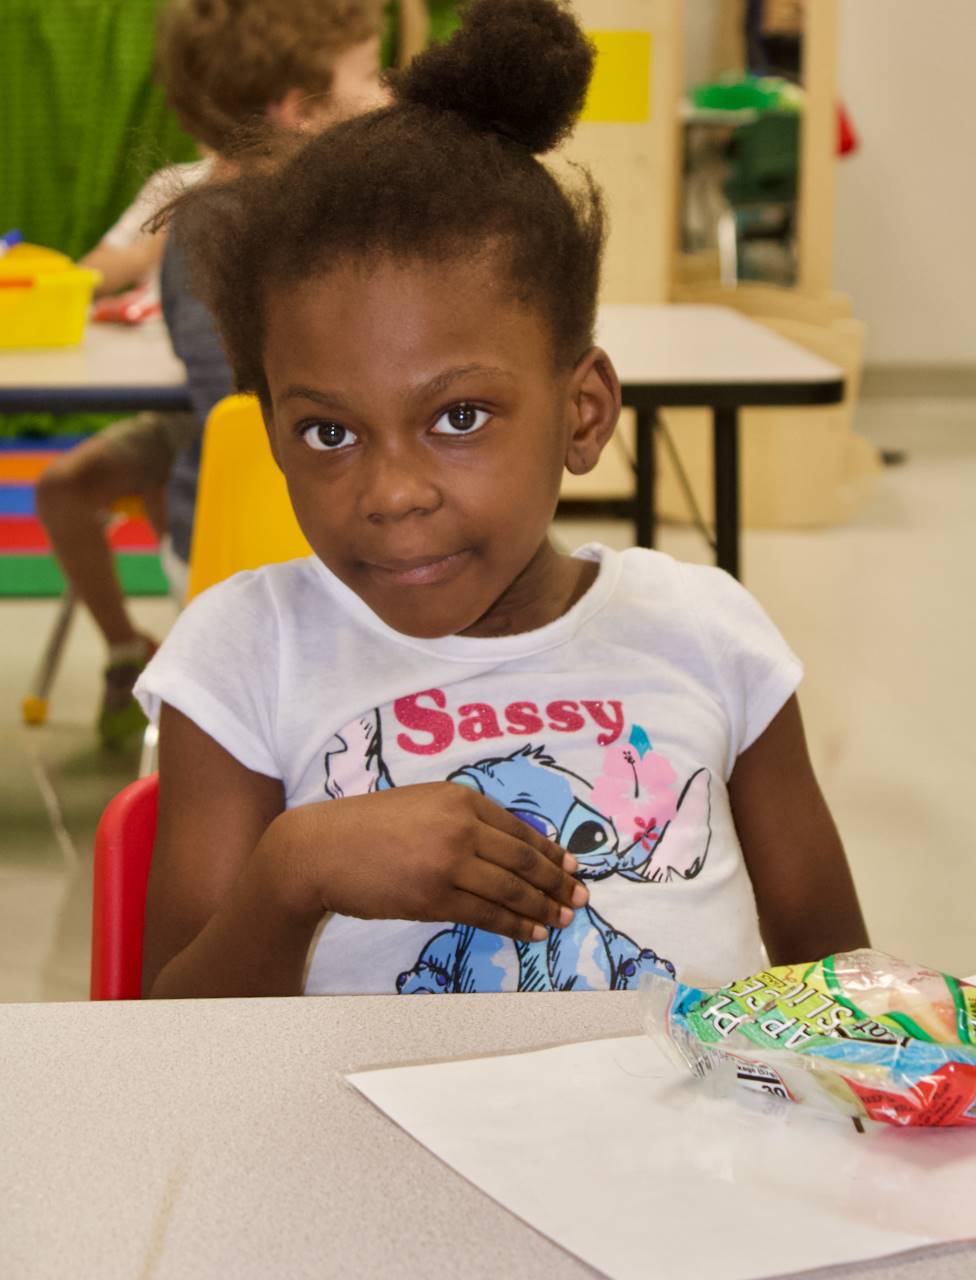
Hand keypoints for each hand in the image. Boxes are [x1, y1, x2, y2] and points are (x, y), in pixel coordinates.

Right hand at [289, 782, 588, 941]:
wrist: (321, 850)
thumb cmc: (367, 827)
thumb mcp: (420, 805)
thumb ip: (460, 820)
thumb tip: (503, 848)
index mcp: (458, 799)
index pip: (517, 828)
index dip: (549, 850)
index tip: (570, 865)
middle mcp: (459, 827)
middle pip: (522, 859)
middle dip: (555, 881)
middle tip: (580, 896)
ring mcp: (447, 863)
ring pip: (509, 889)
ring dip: (541, 906)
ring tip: (563, 918)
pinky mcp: (433, 897)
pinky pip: (485, 914)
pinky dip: (513, 925)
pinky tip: (532, 931)